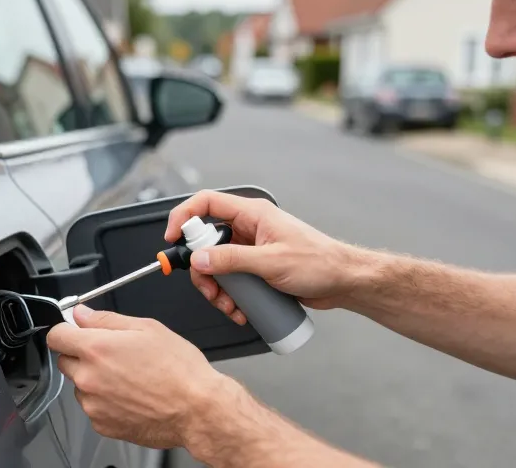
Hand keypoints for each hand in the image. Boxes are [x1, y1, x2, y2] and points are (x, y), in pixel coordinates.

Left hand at [46, 305, 228, 448]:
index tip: (75, 332)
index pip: (56, 336)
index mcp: (97, 349)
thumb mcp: (147, 328)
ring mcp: (93, 405)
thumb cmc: (179, 370)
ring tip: (129, 378)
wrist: (197, 410)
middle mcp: (89, 378)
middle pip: (65, 361)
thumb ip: (106, 320)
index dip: (66, 330)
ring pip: (80, 386)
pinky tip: (131, 395)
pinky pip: (94, 407)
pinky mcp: (102, 425)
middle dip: (83, 355)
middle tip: (113, 355)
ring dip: (95, 379)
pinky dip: (105, 401)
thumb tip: (82, 314)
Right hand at [165, 190, 352, 322]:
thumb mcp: (271, 262)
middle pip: (206, 242)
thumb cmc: (319, 263)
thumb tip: (200, 260)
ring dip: (217, 289)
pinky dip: (230, 296)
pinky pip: (232, 280)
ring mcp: (252, 249)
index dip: (183, 217)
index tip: (172, 239)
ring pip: (217, 266)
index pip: (206, 204)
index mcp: (253, 214)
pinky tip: (240, 310)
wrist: (343, 282)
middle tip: (210, 290)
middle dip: (203, 271)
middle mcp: (249, 228)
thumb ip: (232, 260)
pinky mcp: (256, 268)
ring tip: (230, 307)